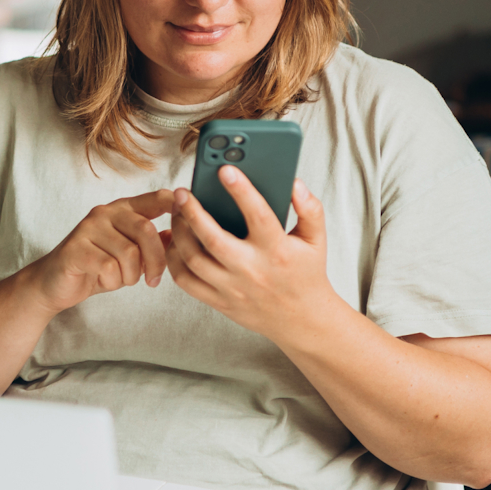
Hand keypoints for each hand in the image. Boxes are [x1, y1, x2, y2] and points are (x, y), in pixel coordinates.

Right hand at [23, 189, 175, 314]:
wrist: (54, 283)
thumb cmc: (95, 267)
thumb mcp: (129, 255)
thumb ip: (152, 243)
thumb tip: (178, 234)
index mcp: (122, 209)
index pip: (156, 198)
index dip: (176, 205)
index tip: (189, 220)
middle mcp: (105, 213)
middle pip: (146, 230)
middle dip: (155, 260)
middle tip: (154, 280)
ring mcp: (88, 228)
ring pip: (129, 253)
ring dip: (131, 276)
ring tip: (122, 280)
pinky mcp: (76, 249)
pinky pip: (109, 267)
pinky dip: (113, 281)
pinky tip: (106, 281)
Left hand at [167, 166, 334, 337]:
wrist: (302, 321)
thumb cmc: (307, 274)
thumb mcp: (316, 240)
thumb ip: (309, 208)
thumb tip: (294, 183)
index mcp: (277, 251)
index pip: (259, 215)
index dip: (242, 190)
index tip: (226, 170)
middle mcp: (252, 270)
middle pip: (213, 239)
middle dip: (192, 212)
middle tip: (182, 192)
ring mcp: (233, 288)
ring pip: (193, 259)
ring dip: (179, 232)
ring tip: (177, 212)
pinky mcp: (219, 301)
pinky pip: (186, 281)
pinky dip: (174, 259)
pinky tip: (175, 241)